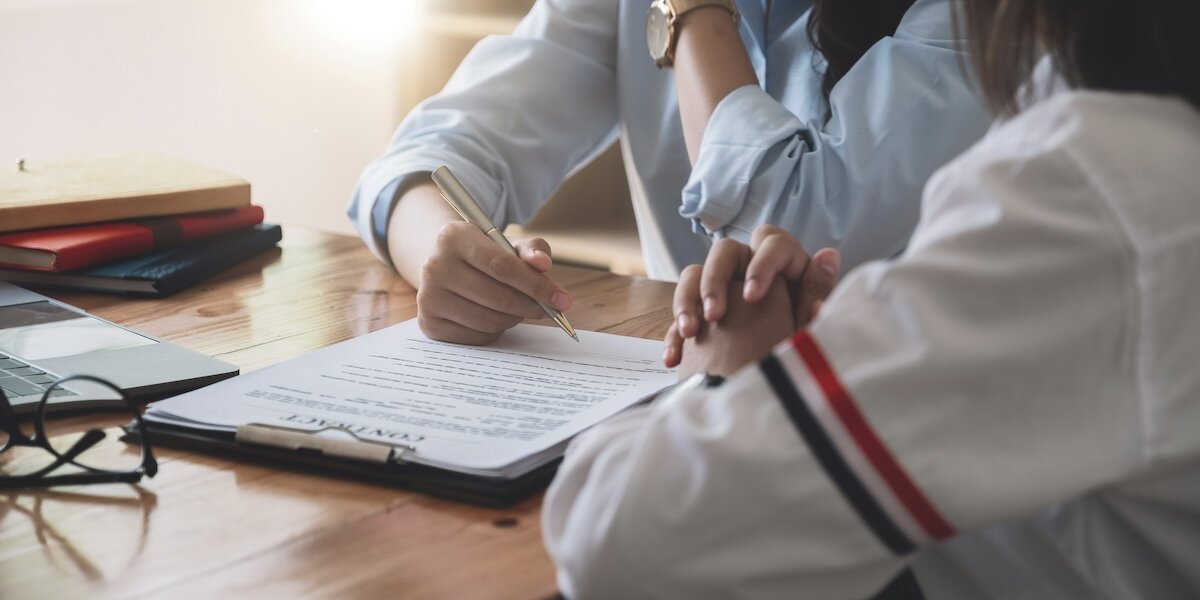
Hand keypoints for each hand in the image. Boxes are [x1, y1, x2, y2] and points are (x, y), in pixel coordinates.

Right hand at [416, 221, 571, 344]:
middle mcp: (434, 266)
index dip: (536, 286)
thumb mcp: (507, 243)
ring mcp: (428, 297)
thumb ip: (532, 250)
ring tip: (516, 307)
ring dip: (513, 319)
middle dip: (530, 306)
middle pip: (498, 298)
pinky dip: (494, 331)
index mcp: (454, 237)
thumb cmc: (484, 253)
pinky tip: (494, 316)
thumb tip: (543, 264)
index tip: (563, 300)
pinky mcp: (428, 323)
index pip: (502, 266)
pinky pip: (476, 338)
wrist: (444, 264)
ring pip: (489, 321)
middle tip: (544, 308)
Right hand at [663, 225, 839, 367]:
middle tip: (715, 315)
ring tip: (689, 333)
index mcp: (785, 266)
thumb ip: (815, 293)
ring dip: (687, 302)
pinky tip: (674, 358)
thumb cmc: (799, 363)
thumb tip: (828, 255)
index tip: (752, 296)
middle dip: (715, 281)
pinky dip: (675, 334)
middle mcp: (751, 272)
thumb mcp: (809, 328)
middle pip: (726, 253)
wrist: (766, 404)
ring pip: (694, 277)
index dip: (761, 265)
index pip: (772, 242)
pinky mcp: (703, 320)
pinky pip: (683, 316)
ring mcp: (723, 294)